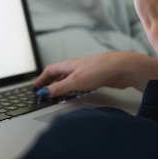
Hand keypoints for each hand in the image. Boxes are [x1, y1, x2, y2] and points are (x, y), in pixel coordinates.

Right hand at [33, 51, 157, 96]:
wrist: (122, 68)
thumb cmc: (100, 69)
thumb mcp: (75, 81)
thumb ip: (59, 87)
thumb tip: (44, 92)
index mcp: (68, 65)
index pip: (50, 70)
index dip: (41, 79)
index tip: (35, 87)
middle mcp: (75, 66)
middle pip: (58, 73)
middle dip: (49, 82)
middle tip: (43, 91)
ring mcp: (85, 71)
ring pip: (69, 78)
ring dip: (61, 85)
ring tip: (56, 93)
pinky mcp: (94, 78)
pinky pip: (78, 83)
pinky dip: (72, 88)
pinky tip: (75, 93)